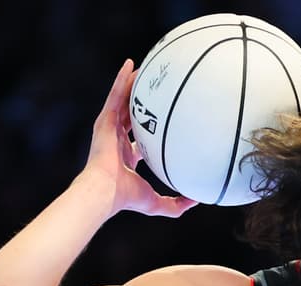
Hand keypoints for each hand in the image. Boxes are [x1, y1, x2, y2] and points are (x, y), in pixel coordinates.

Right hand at [83, 59, 197, 217]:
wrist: (106, 191)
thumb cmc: (127, 198)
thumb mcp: (158, 203)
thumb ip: (176, 204)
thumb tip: (197, 201)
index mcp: (126, 156)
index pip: (138, 138)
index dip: (148, 129)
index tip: (160, 121)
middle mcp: (117, 139)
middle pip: (130, 115)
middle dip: (141, 101)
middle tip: (155, 89)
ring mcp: (109, 129)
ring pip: (122, 100)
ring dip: (132, 84)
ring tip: (146, 68)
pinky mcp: (104, 121)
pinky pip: (114, 95)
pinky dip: (121, 80)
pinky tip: (130, 65)